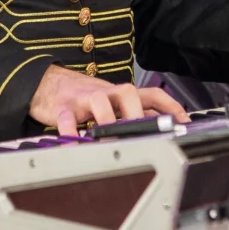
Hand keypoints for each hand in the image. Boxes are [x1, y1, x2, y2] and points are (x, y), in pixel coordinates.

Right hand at [28, 66, 190, 135]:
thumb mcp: (111, 102)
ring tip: (110, 139)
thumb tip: (161, 125)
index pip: (151, 93)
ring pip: (99, 100)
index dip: (169, 105)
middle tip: (144, 134)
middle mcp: (105, 93)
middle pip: (128, 92)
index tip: (184, 121)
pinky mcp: (61, 108)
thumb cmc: (81, 97)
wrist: (45, 83)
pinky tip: (75, 145)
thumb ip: (132, 113)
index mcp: (119, 95)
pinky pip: (67, 119)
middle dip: (138, 113)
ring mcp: (83, 99)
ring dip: (107, 120)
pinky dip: (71, 133)